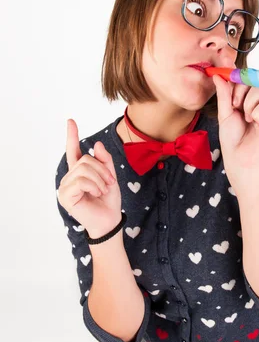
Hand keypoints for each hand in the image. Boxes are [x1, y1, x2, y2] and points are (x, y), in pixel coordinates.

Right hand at [57, 119, 121, 237]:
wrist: (109, 220)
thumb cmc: (108, 201)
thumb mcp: (110, 176)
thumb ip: (105, 161)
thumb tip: (97, 143)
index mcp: (79, 172)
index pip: (73, 151)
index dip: (71, 135)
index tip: (71, 121)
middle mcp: (70, 177)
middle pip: (85, 159)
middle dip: (102, 170)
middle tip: (109, 183)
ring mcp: (65, 186)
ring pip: (84, 168)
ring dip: (100, 179)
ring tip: (103, 190)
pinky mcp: (65, 195)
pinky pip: (81, 180)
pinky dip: (94, 186)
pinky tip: (96, 194)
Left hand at [212, 74, 258, 189]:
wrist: (239, 157)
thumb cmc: (232, 138)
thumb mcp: (224, 113)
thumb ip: (223, 94)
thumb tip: (218, 76)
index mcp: (246, 101)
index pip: (245, 81)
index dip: (237, 79)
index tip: (227, 77)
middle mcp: (258, 104)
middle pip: (253, 82)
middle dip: (240, 91)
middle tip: (235, 106)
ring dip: (248, 104)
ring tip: (246, 119)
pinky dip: (257, 114)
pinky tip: (256, 124)